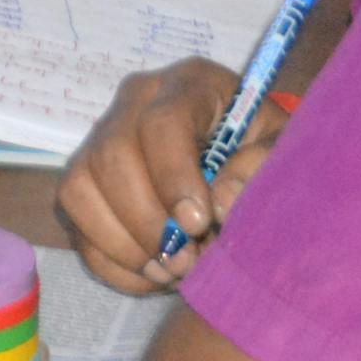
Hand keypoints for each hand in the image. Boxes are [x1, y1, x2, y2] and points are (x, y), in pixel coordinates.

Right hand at [52, 58, 280, 294]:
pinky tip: (153, 276)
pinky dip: (111, 262)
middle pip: (111, 156)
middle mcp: (136, 102)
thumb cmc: (263, 153)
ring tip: (170, 272)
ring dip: (122, 243)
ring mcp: (101, 140)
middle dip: (146, 220)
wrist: (241, 166)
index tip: (197, 224)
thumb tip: (221, 200)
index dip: (173, 176)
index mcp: (190, 84)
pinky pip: (76, 224)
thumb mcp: (284, 152)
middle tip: (186, 260)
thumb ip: (265, 167)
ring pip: (79, 188)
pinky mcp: (87, 182)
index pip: (163, 122)